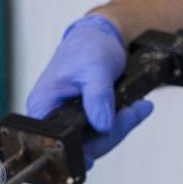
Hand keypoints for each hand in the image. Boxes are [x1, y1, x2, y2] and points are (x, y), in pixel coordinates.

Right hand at [24, 15, 153, 161]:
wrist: (99, 36)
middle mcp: (53, 117)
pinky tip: (136, 107)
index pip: (59, 141)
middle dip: (113, 131)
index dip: (84, 147)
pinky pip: (105, 131)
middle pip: (84, 145)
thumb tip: (103, 125)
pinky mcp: (86, 120)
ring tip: (138, 106)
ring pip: (98, 140)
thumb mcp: (94, 68)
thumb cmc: (88, 46)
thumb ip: (98, 97)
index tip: (108, 135)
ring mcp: (70, 120)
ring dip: (122, 125)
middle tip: (133, 111)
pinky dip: (123, 121)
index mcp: (43, 106)